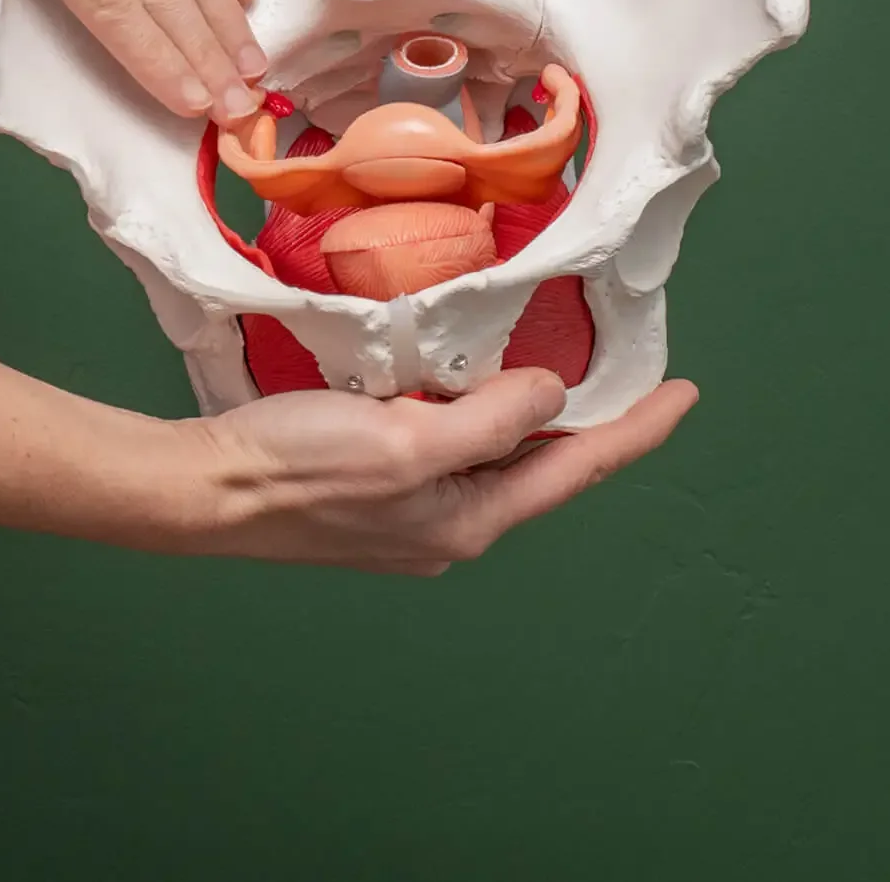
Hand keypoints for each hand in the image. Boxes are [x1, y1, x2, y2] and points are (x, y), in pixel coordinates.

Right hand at [184, 371, 699, 573]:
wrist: (206, 491)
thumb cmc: (298, 467)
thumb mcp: (409, 441)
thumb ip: (491, 420)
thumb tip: (550, 390)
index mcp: (470, 517)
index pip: (576, 466)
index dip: (635, 428)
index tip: (683, 395)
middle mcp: (450, 521)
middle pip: (540, 463)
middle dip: (587, 421)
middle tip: (628, 374)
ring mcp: (411, 509)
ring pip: (492, 454)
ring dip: (525, 412)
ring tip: (553, 367)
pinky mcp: (375, 487)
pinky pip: (447, 444)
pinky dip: (470, 410)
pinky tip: (459, 382)